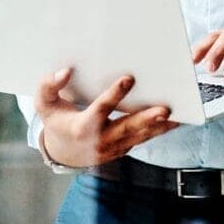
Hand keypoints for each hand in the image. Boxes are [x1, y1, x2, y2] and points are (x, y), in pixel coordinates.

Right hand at [34, 68, 178, 166]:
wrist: (64, 152)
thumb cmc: (56, 122)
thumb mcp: (45, 105)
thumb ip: (49, 86)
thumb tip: (64, 70)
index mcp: (82, 127)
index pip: (100, 110)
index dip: (114, 95)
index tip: (128, 78)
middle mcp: (101, 139)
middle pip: (126, 128)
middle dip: (146, 119)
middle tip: (164, 109)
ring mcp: (114, 147)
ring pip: (140, 135)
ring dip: (160, 126)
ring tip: (179, 114)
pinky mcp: (124, 148)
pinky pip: (143, 138)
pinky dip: (159, 130)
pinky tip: (176, 120)